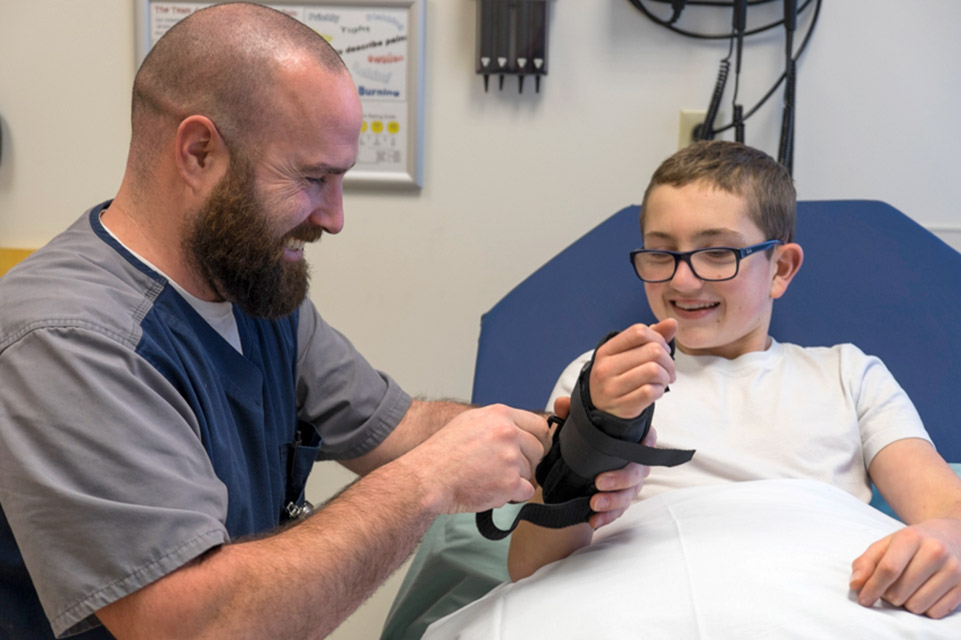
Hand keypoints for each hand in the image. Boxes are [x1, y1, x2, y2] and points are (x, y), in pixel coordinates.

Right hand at [403, 404, 550, 515]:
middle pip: (538, 450)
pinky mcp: (509, 482)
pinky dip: (511, 495)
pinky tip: (490, 489)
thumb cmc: (441, 453)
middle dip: (525, 462)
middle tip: (502, 468)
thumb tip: (518, 430)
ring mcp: (510, 457)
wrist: (427, 477)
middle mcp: (507, 433)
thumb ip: (498, 423)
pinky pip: (525, 492)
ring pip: (530, 472)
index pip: (539, 426)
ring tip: (488, 477)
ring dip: (514, 479)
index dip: (535, 441)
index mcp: (500, 415)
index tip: (529, 450)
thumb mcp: (470, 422)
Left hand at [550, 396, 653, 529]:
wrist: (574, 464)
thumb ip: (571, 414)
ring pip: (629, 494)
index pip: (647, 439)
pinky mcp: (620, 500)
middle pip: (638, 471)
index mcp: (631, 439)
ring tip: (594, 503)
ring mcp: (630, 483)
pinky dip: (607, 516)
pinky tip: (593, 520)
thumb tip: (562, 404)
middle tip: (600, 482)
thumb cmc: (585, 439)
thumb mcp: (576, 425)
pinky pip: (618, 511)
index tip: (633, 450)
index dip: (645, 445)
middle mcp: (635, 462)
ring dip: (613, 501)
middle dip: (620, 479)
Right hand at [588, 319, 677, 418]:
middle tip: (668, 370)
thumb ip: (651, 337)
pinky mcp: (622, 405)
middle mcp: (605, 367)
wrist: (602, 409)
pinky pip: (650, 391)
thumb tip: (672, 322)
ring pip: (654, 371)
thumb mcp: (627, 355)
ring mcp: (612, 387)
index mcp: (606, 350)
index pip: (639, 331)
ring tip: (663, 381)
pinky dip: (660, 390)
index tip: (662, 349)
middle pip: (653, 351)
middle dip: (669, 360)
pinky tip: (656, 391)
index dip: (658, 338)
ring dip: (666, 376)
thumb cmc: (618, 379)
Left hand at [850, 518, 960, 617]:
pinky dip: (925, 609)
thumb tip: (855, 585)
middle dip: (888, 595)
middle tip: (892, 586)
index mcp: (912, 537)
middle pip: (900, 591)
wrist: (953, 536)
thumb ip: (866, 562)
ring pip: (916, 606)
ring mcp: (953, 570)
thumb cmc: (913, 543)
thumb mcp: (887, 544)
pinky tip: (925, 593)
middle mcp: (935, 552)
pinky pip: (934, 613)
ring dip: (906, 603)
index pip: (888, 569)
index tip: (863, 600)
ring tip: (908, 589)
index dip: (872, 588)